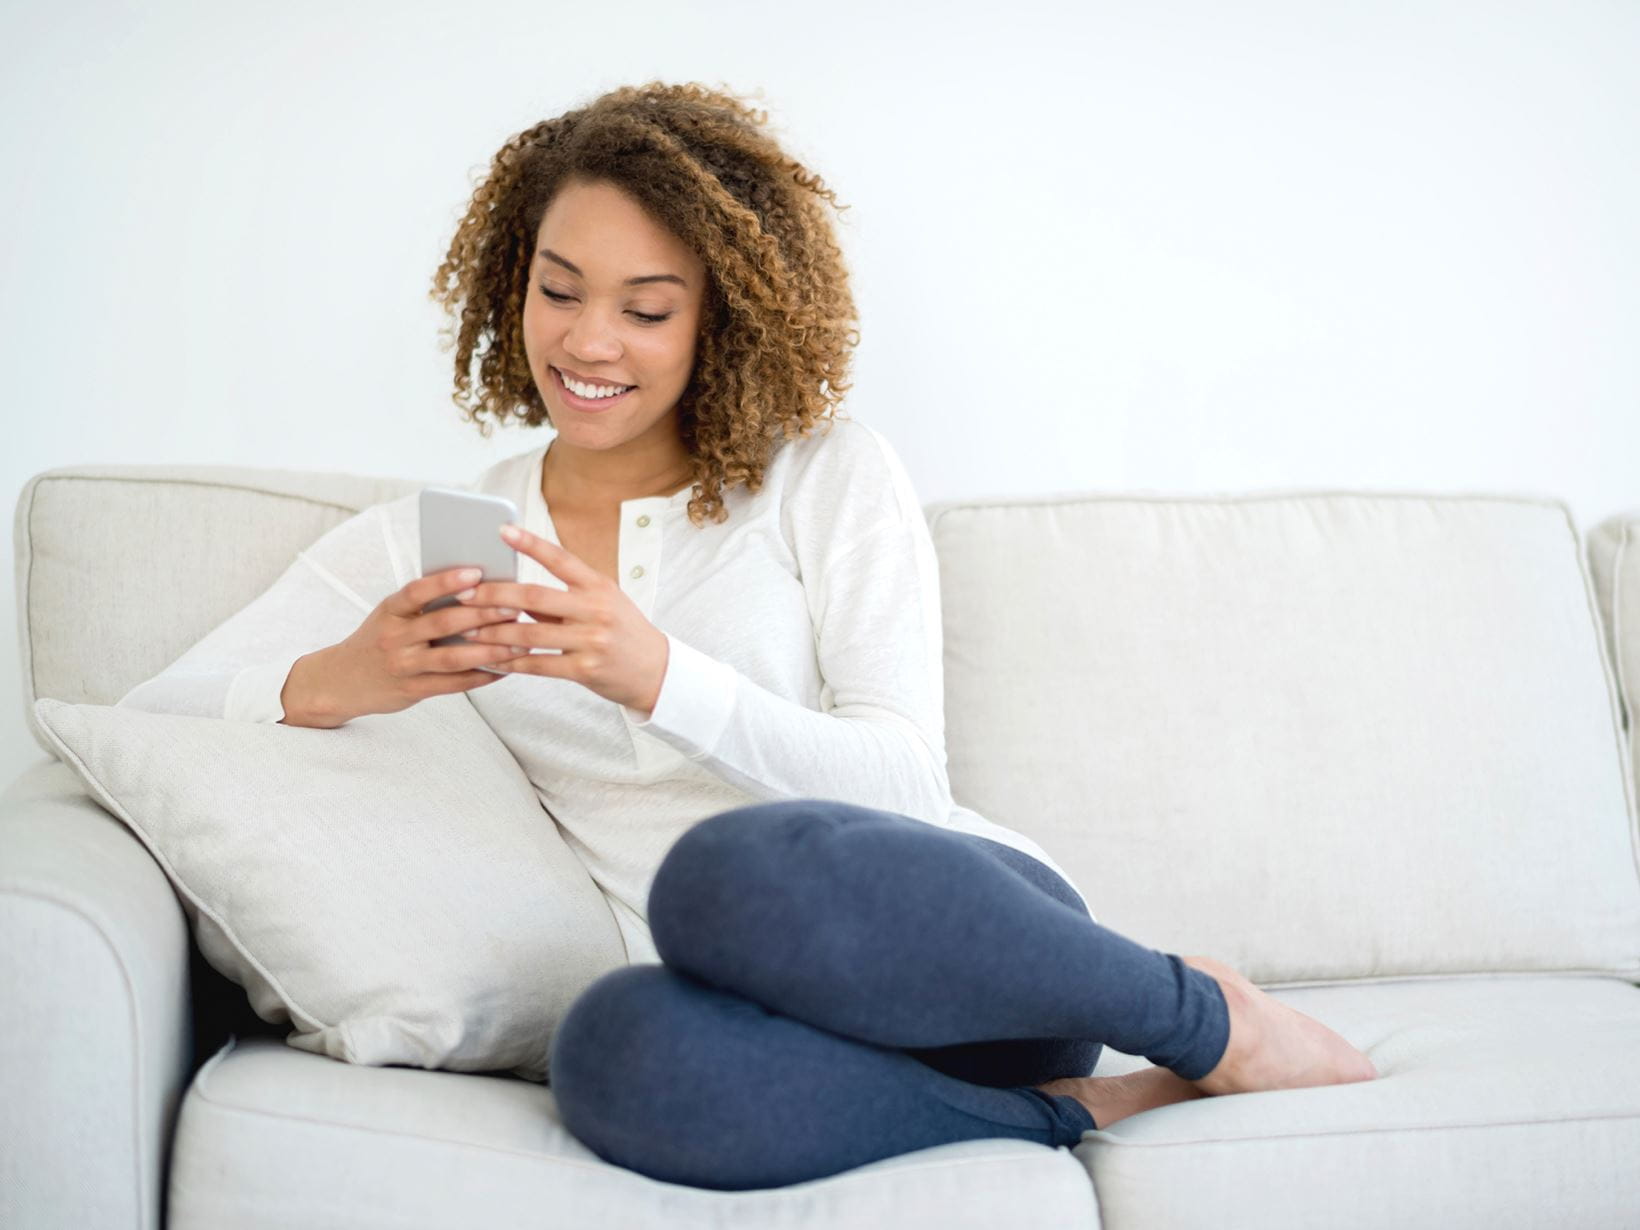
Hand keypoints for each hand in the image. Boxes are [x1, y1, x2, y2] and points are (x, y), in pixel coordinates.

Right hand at [279, 567, 522, 726]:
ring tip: (520, 643)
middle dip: (483, 614)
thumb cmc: (377, 641)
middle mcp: (395, 637)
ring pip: (453, 657)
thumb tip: (476, 586)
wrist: (339, 682)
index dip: (447, 581)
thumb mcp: (390, 616)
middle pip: (443, 623)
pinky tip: (504, 669)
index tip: (477, 572)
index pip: (417, 591)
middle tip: (515, 606)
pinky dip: (481, 676)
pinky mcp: (412, 690)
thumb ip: (424, 605)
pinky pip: (453, 684)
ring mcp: (403, 665)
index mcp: (390, 611)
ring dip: (490, 650)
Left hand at [457, 523, 669, 715]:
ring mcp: (591, 640)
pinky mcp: (584, 669)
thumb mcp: (602, 604)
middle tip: (463, 593)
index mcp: (598, 586)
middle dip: (493, 594)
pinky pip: (538, 665)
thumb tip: (513, 593)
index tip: (502, 530)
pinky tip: (492, 660)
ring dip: (494, 632)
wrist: (655, 670)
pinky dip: (511, 663)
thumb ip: (561, 598)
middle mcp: (596, 609)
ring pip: (530, 633)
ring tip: (467, 631)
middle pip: (534, 596)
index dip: (530, 544)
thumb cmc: (623, 632)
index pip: (560, 558)